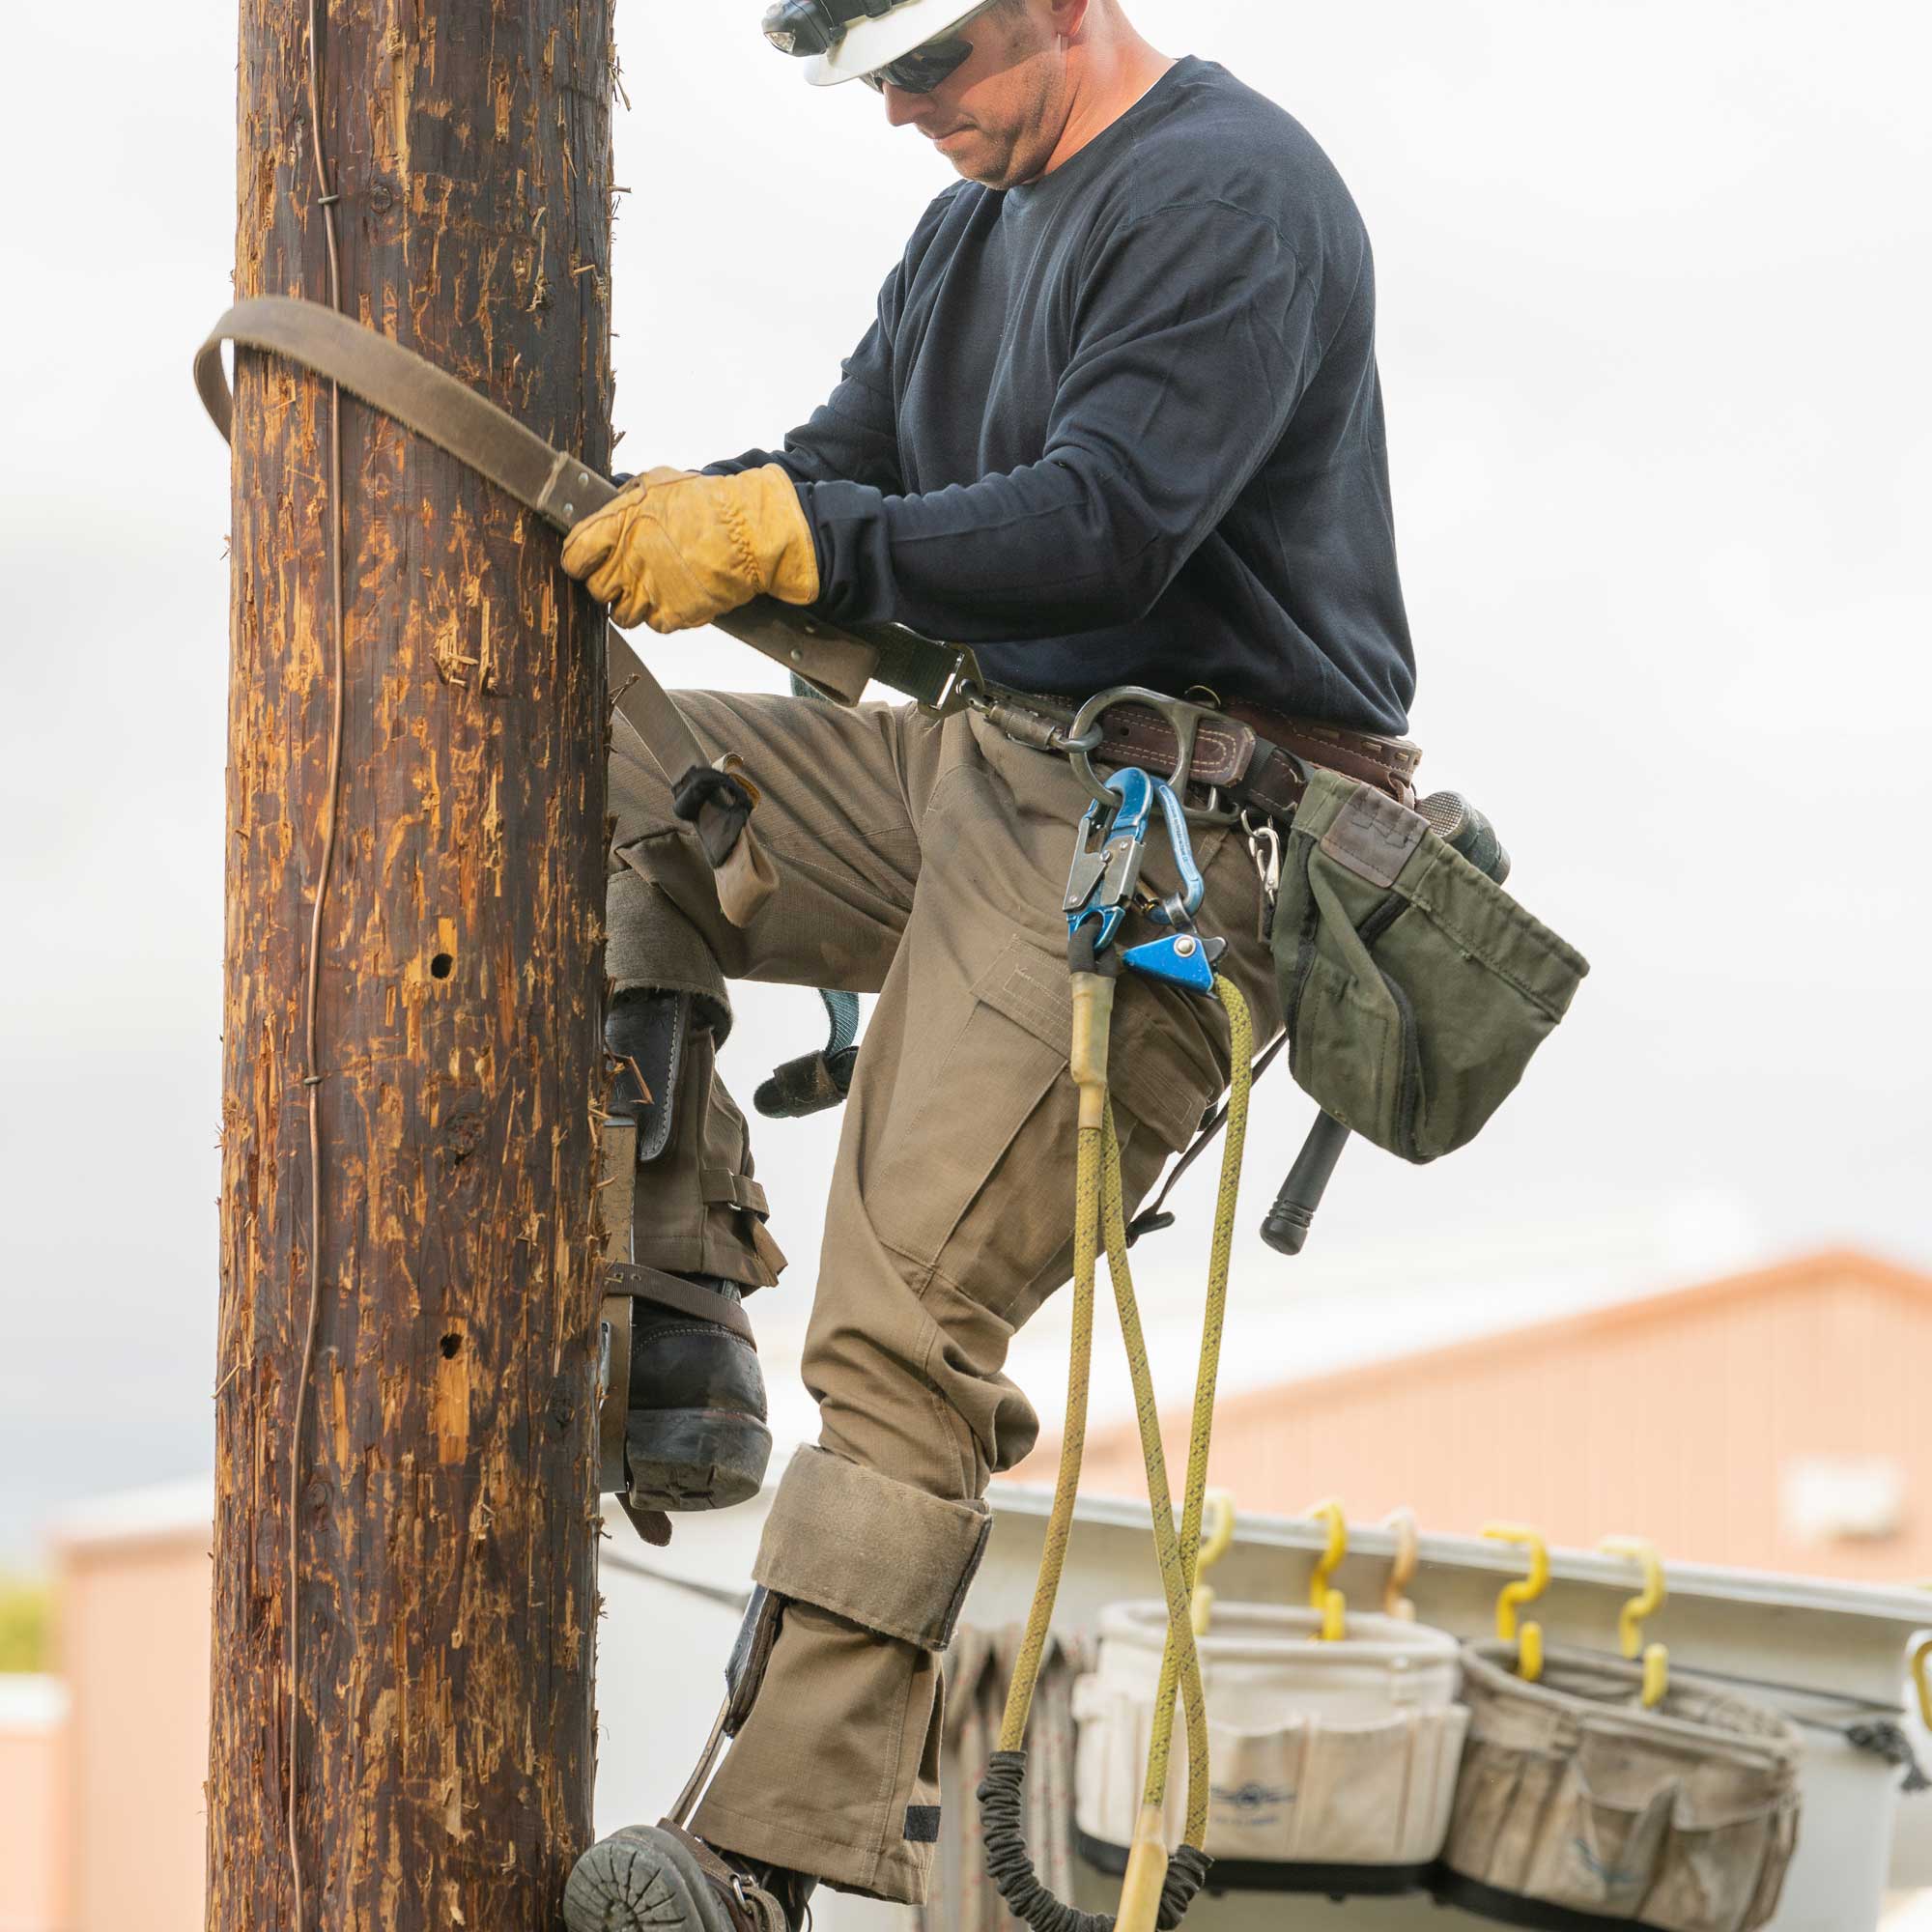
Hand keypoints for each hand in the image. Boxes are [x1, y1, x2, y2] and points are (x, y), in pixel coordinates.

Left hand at [562, 464, 820, 633]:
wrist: (750, 533)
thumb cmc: (709, 503)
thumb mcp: (659, 482)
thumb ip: (627, 498)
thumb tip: (610, 507)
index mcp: (619, 526)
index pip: (574, 556)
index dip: (578, 560)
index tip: (585, 561)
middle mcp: (629, 562)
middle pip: (596, 590)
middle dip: (606, 583)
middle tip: (623, 575)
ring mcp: (650, 592)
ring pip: (621, 614)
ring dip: (632, 603)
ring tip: (651, 587)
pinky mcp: (674, 615)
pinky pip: (653, 624)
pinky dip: (661, 614)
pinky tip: (674, 595)